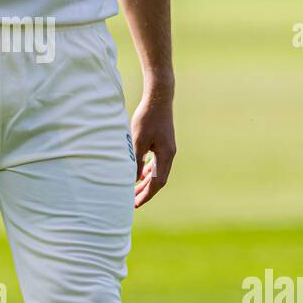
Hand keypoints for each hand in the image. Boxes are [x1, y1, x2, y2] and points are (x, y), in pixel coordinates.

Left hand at [131, 93, 175, 207]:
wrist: (159, 98)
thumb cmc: (147, 118)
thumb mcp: (138, 140)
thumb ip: (136, 161)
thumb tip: (133, 180)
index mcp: (166, 155)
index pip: (157, 183)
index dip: (146, 195)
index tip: (135, 204)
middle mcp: (169, 154)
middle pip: (159, 180)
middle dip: (146, 191)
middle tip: (132, 202)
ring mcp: (167, 149)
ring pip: (158, 172)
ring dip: (147, 182)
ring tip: (134, 191)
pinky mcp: (163, 143)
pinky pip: (157, 163)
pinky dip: (149, 171)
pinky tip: (140, 173)